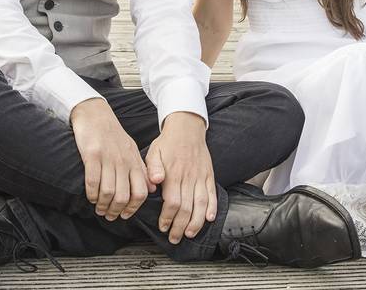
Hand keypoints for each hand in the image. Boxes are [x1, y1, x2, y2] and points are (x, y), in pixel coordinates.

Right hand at [70, 98, 154, 220]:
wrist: (95, 114)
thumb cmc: (113, 135)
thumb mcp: (132, 151)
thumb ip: (141, 170)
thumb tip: (152, 190)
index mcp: (134, 162)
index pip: (141, 192)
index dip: (133, 208)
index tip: (125, 215)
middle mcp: (123, 161)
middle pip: (123, 196)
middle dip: (116, 211)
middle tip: (109, 216)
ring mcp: (108, 158)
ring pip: (108, 192)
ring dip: (103, 205)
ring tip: (99, 208)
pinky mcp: (92, 155)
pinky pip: (93, 182)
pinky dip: (91, 194)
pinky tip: (90, 196)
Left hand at [146, 112, 215, 244]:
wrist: (187, 128)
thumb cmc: (168, 143)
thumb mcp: (154, 152)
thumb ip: (152, 169)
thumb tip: (154, 182)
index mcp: (174, 174)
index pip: (173, 202)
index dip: (168, 218)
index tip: (163, 227)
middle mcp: (189, 177)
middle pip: (187, 208)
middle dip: (180, 226)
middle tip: (174, 237)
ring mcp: (200, 177)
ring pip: (201, 204)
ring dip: (196, 222)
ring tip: (190, 233)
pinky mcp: (209, 175)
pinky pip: (212, 194)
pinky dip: (212, 207)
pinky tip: (209, 218)